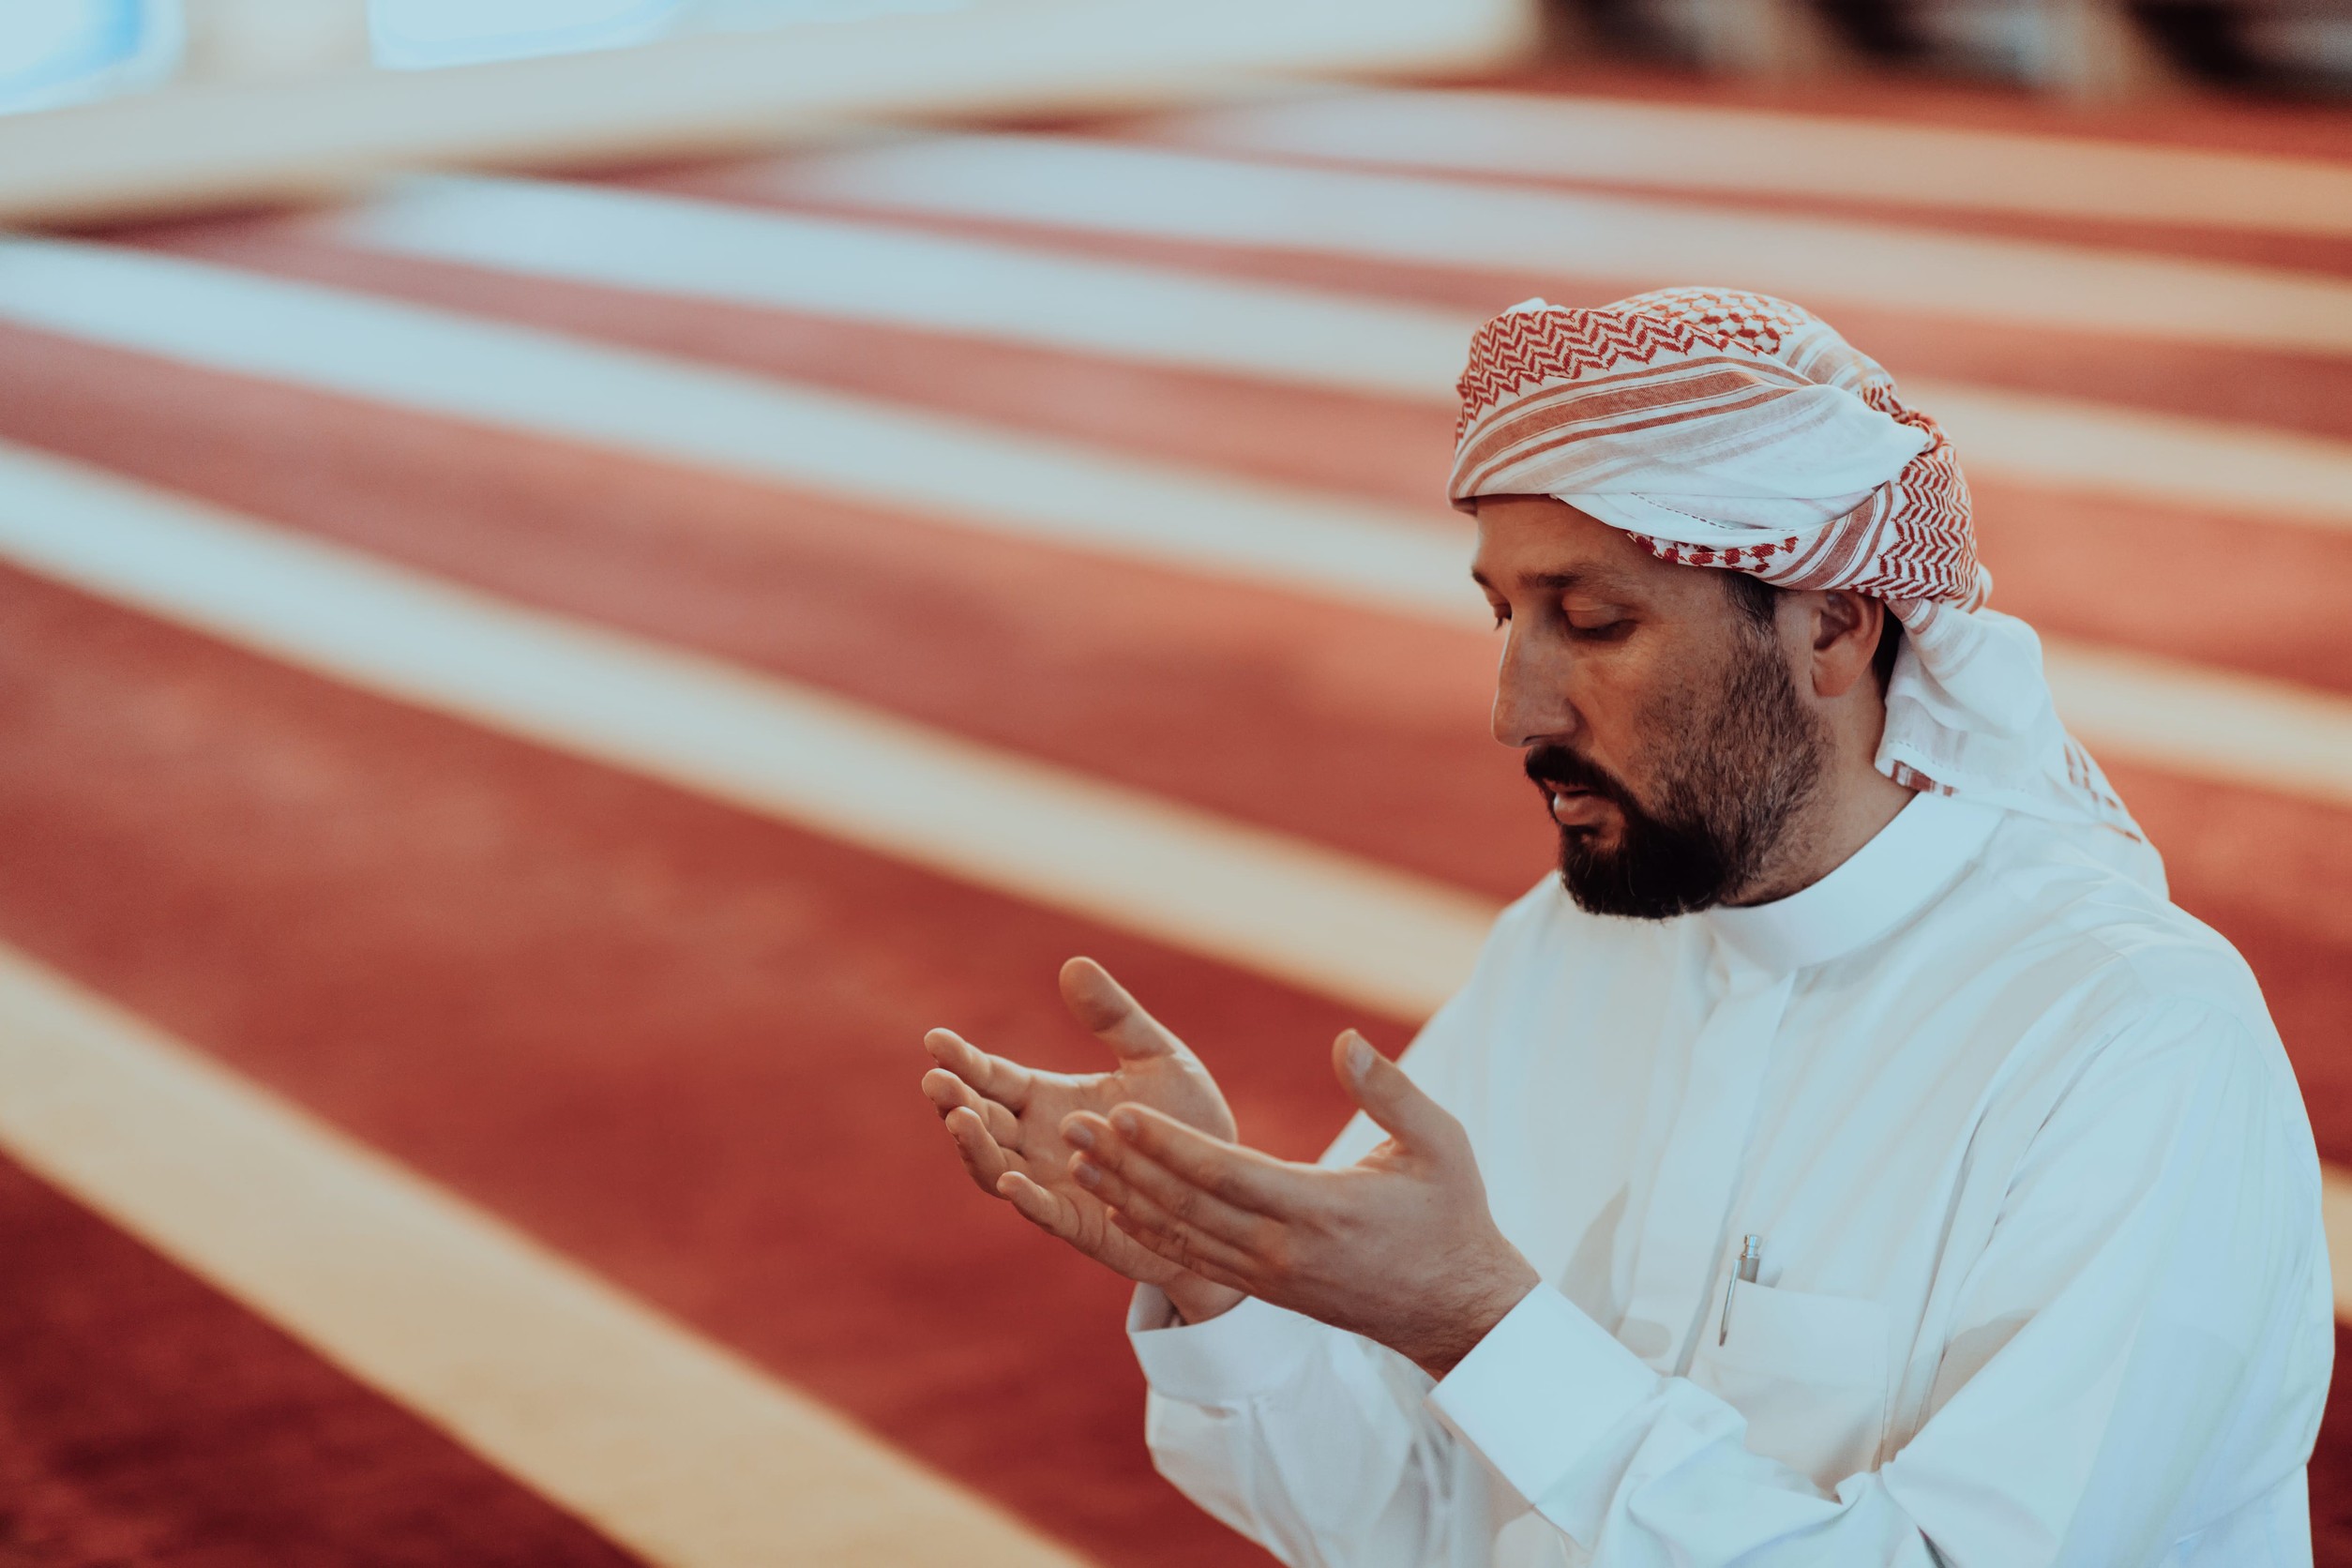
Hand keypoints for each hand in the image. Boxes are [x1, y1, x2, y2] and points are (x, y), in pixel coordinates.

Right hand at [921, 957, 1245, 1322]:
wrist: (1226, 1186)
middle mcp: (1039, 1144)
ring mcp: (1054, 1187)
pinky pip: (1044, 1213)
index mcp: (1048, 1100)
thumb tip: (1073, 963)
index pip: (993, 1078)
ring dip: (974, 1147)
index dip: (963, 1061)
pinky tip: (1011, 1180)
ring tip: (959, 1119)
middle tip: (937, 1081)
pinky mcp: (1081, 1225)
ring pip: (996, 1169)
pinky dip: (1024, 1199)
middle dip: (955, 1102)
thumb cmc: (1186, 1119)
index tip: (935, 1040)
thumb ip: (1115, 1017)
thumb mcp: (1157, 1056)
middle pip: (983, 1122)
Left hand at [1065, 1031, 1538, 1377]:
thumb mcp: (1439, 1144)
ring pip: (1183, 1236)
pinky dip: (1152, 1234)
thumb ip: (1391, 1092)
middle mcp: (1285, 1250)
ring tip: (1078, 1161)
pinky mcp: (1267, 1292)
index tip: (1122, 1111)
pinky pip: (1197, 1261)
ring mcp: (1271, 1278)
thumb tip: (1345, 1040)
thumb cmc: (1452, 1214)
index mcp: (1321, 1210)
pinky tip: (1119, 1208)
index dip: (1169, 1144)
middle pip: (1187, 1206)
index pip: (1226, 1173)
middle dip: (1126, 1166)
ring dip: (1127, 1198)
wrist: (1457, 1308)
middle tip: (1075, 1128)